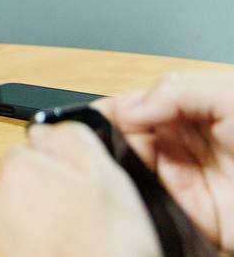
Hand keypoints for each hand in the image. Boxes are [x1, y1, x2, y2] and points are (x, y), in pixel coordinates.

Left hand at [0, 121, 159, 256]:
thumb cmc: (109, 246)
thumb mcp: (107, 176)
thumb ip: (70, 138)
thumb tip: (46, 130)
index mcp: (19, 169)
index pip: (31, 152)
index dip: (61, 170)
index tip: (79, 190)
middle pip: (19, 186)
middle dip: (45, 198)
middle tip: (81, 221)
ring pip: (14, 219)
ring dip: (36, 227)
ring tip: (72, 243)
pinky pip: (10, 248)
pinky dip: (28, 251)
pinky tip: (57, 255)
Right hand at [98, 72, 233, 251]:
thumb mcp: (231, 95)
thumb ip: (177, 91)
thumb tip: (130, 108)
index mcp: (188, 109)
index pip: (133, 105)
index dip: (107, 110)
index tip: (85, 117)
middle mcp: (182, 144)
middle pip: (124, 139)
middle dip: (103, 140)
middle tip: (88, 142)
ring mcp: (184, 179)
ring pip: (129, 172)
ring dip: (112, 170)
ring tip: (101, 165)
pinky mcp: (190, 214)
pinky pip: (150, 206)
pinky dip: (131, 200)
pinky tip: (125, 190)